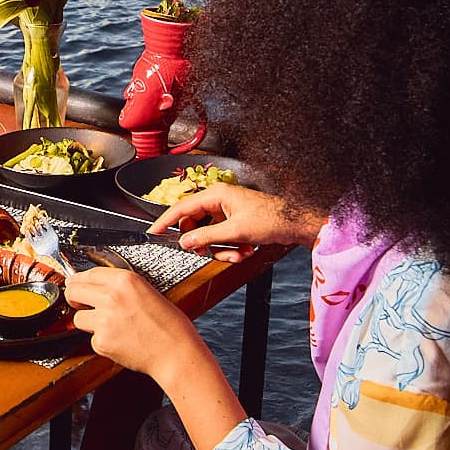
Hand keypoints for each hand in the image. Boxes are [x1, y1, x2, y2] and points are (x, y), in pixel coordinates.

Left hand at [64, 263, 205, 384]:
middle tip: (81, 304)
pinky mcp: (101, 341)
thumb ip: (119, 286)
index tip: (75, 284)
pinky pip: (91, 338)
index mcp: (125, 280)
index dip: (79, 281)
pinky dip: (102, 341)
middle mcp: (112, 297)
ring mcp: (104, 320)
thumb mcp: (146, 291)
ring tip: (111, 327)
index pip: (88, 274)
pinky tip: (119, 340)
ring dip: (89, 322)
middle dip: (74, 298)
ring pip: (78, 317)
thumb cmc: (168, 325)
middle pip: (73, 291)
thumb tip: (93, 285)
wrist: (175, 351)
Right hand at [148, 183, 322, 258]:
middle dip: (204, 244)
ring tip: (238, 254)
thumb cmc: (271, 219)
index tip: (154, 232)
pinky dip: (231, 249)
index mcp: (216, 195)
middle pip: (195, 225)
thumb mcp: (235, 231)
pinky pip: (222, 239)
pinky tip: (245, 251)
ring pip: (209, 235)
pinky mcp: (235, 223)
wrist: (295, 224)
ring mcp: (227, 213)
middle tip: (209, 253)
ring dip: (221, 249)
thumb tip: (185, 242)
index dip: (166, 221)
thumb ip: (206, 237)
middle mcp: (219, 201)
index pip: (182, 207)